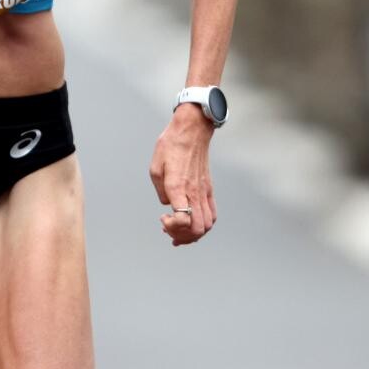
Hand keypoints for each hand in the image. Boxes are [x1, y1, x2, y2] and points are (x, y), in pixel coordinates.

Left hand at [149, 107, 217, 245]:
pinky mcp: (209, 189)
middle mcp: (194, 192)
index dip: (173, 226)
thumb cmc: (172, 145)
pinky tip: (193, 222)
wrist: (192, 131)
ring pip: (207, 225)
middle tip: (169, 230)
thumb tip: (167, 204)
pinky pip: (213, 214)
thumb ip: (160, 190)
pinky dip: (204, 225)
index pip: (183, 218)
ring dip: (193, 233)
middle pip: (198, 228)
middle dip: (182, 236)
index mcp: (178, 187)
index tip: (163, 218)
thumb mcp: (155, 167)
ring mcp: (204, 191)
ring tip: (181, 230)